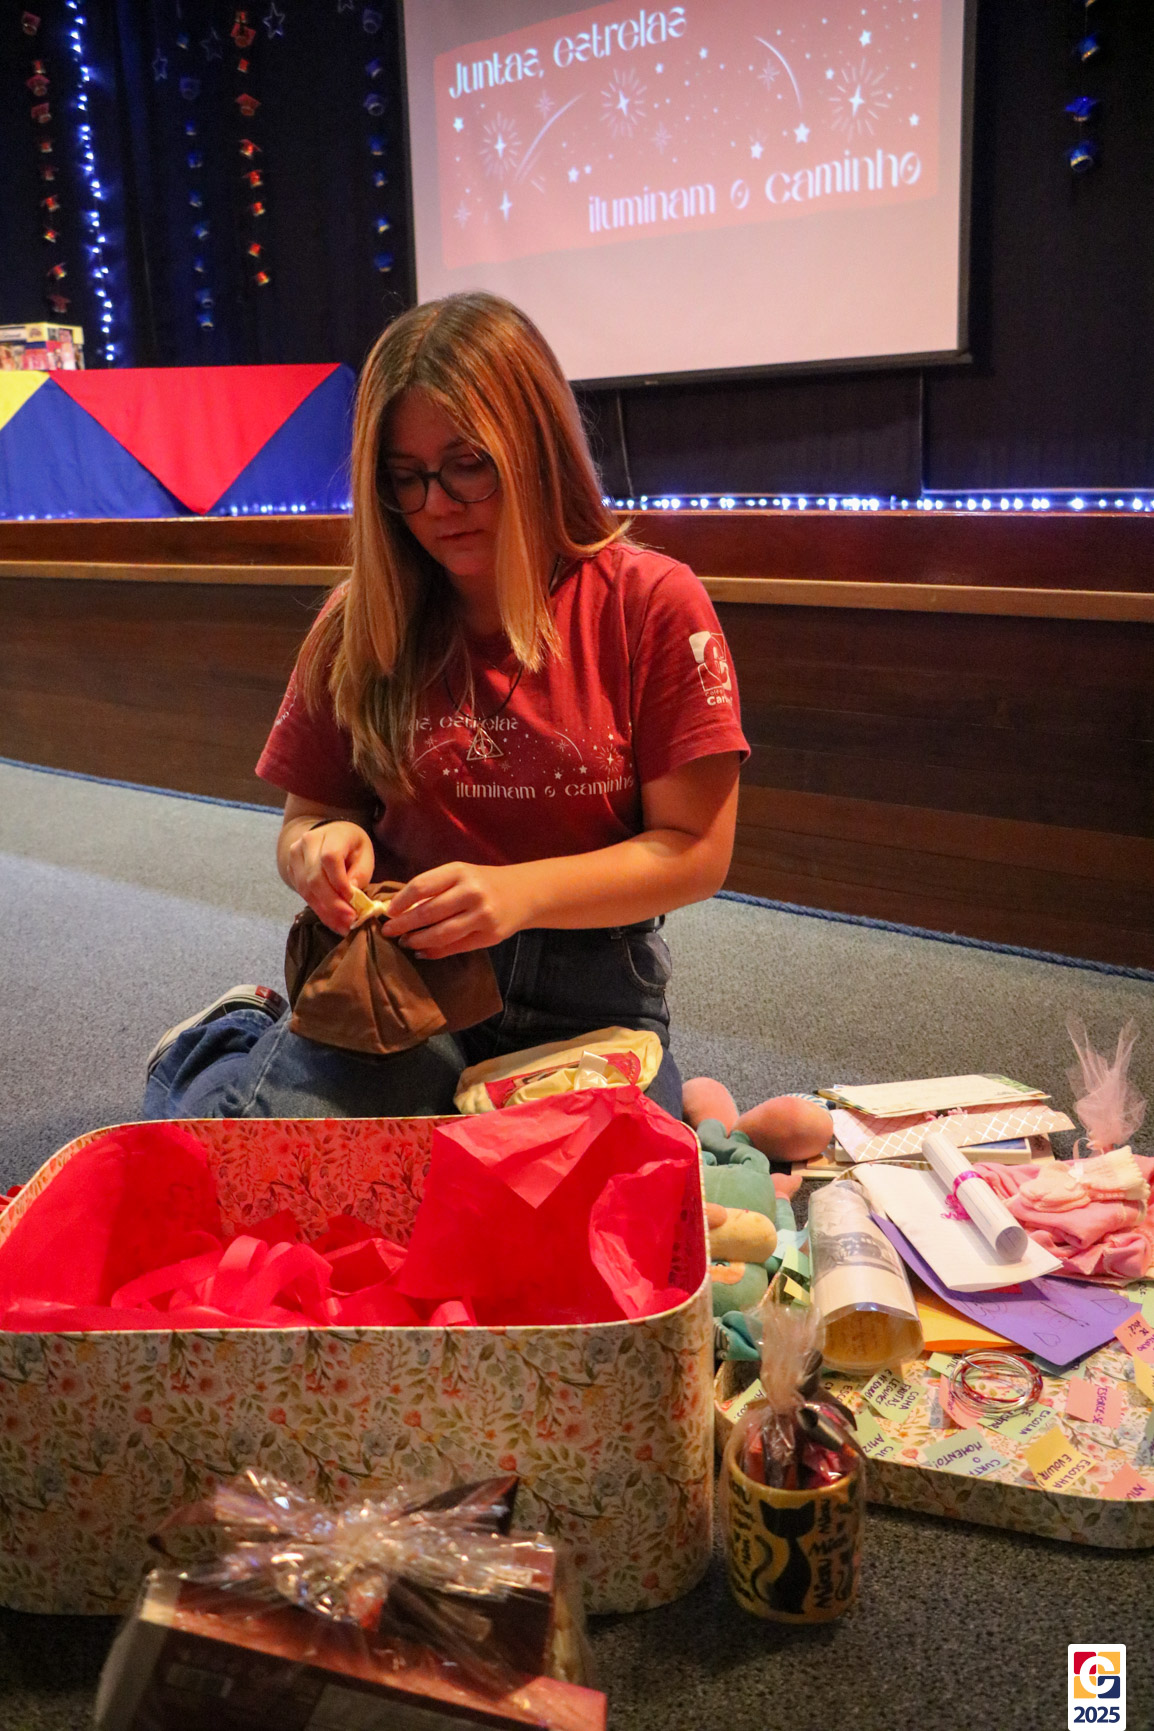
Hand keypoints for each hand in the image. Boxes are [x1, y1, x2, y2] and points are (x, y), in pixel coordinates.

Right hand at [285, 820, 375, 933]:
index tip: (352, 899)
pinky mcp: (291, 871)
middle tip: (349, 920)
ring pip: (306, 889)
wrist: (328, 835)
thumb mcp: (364, 854)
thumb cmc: (351, 845)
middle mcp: (307, 843)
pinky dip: (319, 910)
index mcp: (330, 834)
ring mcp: (295, 857)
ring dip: (325, 911)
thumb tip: (351, 897)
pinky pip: (303, 894)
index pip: (330, 858)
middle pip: (315, 877)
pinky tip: (333, 920)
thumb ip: (360, 873)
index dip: (339, 881)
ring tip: (343, 926)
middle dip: (332, 903)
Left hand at [382, 861, 528, 958]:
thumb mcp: (460, 874)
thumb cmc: (482, 882)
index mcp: (459, 872)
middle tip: (388, 931)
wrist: (524, 893)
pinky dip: (435, 952)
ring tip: (405, 942)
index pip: (421, 886)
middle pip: (428, 912)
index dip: (401, 901)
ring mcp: (482, 915)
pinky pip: (455, 947)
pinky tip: (422, 951)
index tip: (388, 911)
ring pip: (440, 934)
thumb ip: (434, 888)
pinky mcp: (489, 936)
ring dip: (417, 940)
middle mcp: (471, 892)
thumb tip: (397, 908)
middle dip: (403, 924)